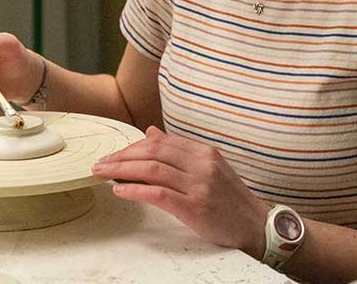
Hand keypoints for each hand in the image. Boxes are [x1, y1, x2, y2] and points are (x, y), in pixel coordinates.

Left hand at [92, 126, 268, 257]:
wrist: (256, 225)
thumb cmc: (230, 199)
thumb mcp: (208, 168)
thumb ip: (179, 151)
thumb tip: (151, 132)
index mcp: (204, 152)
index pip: (161, 141)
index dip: (133, 146)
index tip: (115, 154)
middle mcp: (202, 164)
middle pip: (153, 152)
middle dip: (122, 156)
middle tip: (101, 163)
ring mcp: (199, 184)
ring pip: (152, 169)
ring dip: (122, 170)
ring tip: (103, 174)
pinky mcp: (195, 206)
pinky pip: (158, 194)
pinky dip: (135, 190)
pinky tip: (120, 191)